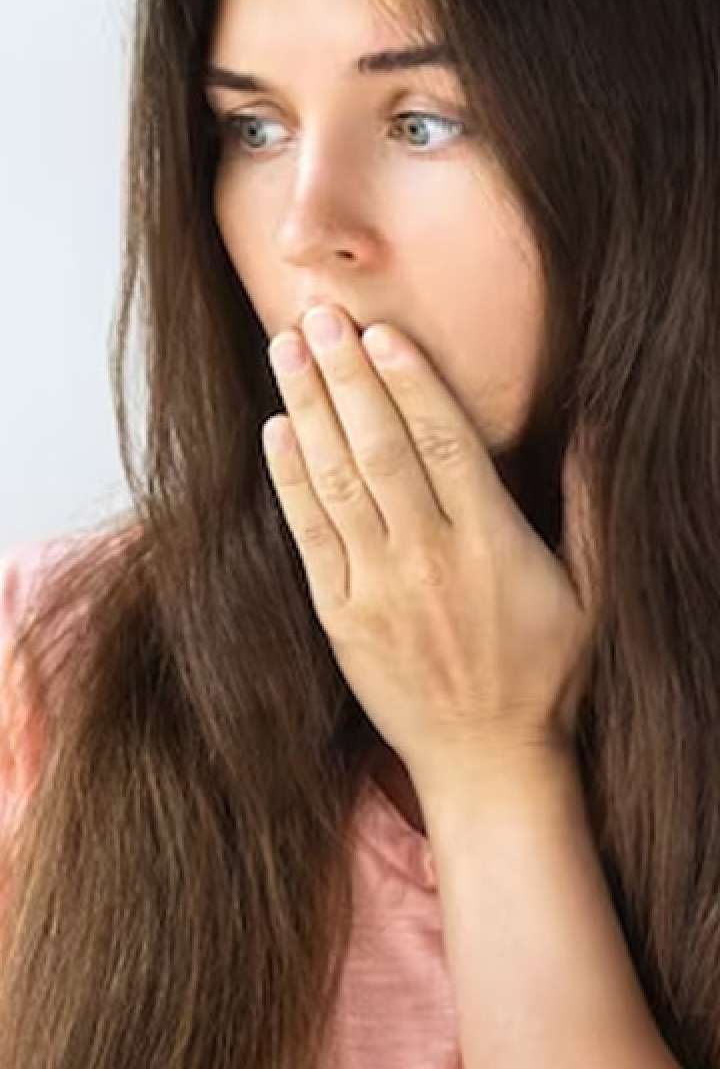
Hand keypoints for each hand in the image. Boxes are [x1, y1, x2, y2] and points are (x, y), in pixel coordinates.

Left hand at [261, 305, 599, 795]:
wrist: (488, 763)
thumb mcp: (590, 594)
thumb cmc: (545, 675)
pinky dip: (290, 481)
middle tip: (320, 316)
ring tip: (286, 349)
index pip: (446, 443)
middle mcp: (429, 560)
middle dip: (347, 375)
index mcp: (493, 546)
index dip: (411, 382)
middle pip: (381, 449)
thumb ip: (587, 510)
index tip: (383, 332)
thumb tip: (593, 432)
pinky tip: (277, 431)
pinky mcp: (340, 618)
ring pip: (337, 482)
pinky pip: (310, 538)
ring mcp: (377, 590)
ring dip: (309, 410)